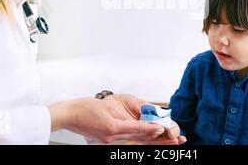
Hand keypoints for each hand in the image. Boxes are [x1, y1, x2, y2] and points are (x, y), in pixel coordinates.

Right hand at [49, 94, 185, 144]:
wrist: (70, 114)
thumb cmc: (86, 108)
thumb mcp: (109, 106)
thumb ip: (127, 114)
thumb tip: (145, 116)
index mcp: (113, 128)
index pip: (138, 129)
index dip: (152, 129)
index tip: (164, 128)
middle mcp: (113, 137)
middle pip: (141, 139)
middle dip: (160, 140)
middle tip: (176, 139)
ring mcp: (111, 140)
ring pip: (138, 141)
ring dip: (155, 141)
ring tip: (171, 141)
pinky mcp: (110, 139)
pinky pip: (131, 139)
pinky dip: (143, 138)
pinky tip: (153, 137)